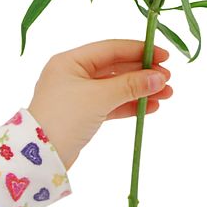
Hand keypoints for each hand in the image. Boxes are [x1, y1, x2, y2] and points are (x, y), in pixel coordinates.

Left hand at [27, 39, 172, 169]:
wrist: (39, 158)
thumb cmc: (64, 118)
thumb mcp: (99, 97)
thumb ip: (130, 85)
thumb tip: (159, 77)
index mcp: (70, 61)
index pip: (111, 49)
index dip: (139, 51)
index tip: (164, 56)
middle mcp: (73, 74)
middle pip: (116, 67)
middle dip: (143, 73)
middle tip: (168, 79)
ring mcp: (78, 95)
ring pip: (116, 87)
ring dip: (141, 90)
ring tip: (166, 94)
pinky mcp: (83, 114)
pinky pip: (112, 104)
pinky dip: (130, 105)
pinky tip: (151, 107)